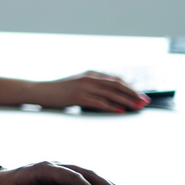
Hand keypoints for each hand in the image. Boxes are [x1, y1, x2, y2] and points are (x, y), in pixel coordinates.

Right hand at [31, 71, 148, 112]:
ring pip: (111, 94)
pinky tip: (121, 111)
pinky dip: (112, 107)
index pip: (116, 79)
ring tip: (137, 107)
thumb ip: (92, 86)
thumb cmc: (58, 91)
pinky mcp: (78, 97)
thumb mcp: (77, 84)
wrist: (39, 91)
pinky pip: (99, 102)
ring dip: (127, 101)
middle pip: (117, 85)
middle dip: (133, 93)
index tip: (141, 95)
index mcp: (91, 73)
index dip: (131, 87)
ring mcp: (84, 87)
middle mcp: (89, 78)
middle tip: (145, 102)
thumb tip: (110, 96)